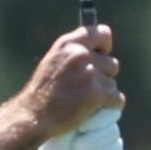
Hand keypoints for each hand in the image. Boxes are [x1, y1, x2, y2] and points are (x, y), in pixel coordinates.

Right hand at [21, 23, 124, 142]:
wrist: (33, 116)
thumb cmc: (43, 92)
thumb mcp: (53, 61)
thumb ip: (74, 53)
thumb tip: (102, 51)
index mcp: (68, 44)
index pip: (101, 33)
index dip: (104, 47)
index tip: (101, 56)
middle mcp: (79, 54)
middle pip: (112, 63)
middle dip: (103, 76)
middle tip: (84, 88)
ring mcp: (88, 74)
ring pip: (112, 83)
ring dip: (103, 93)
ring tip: (83, 100)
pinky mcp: (95, 94)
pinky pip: (117, 99)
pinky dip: (111, 106)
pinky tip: (96, 109)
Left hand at [28, 108, 127, 149]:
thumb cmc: (54, 148)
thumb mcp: (63, 128)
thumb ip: (79, 115)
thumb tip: (94, 105)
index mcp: (97, 116)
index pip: (111, 112)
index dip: (99, 120)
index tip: (80, 127)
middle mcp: (109, 130)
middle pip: (113, 131)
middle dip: (91, 142)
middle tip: (73, 149)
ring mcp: (115, 148)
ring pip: (113, 149)